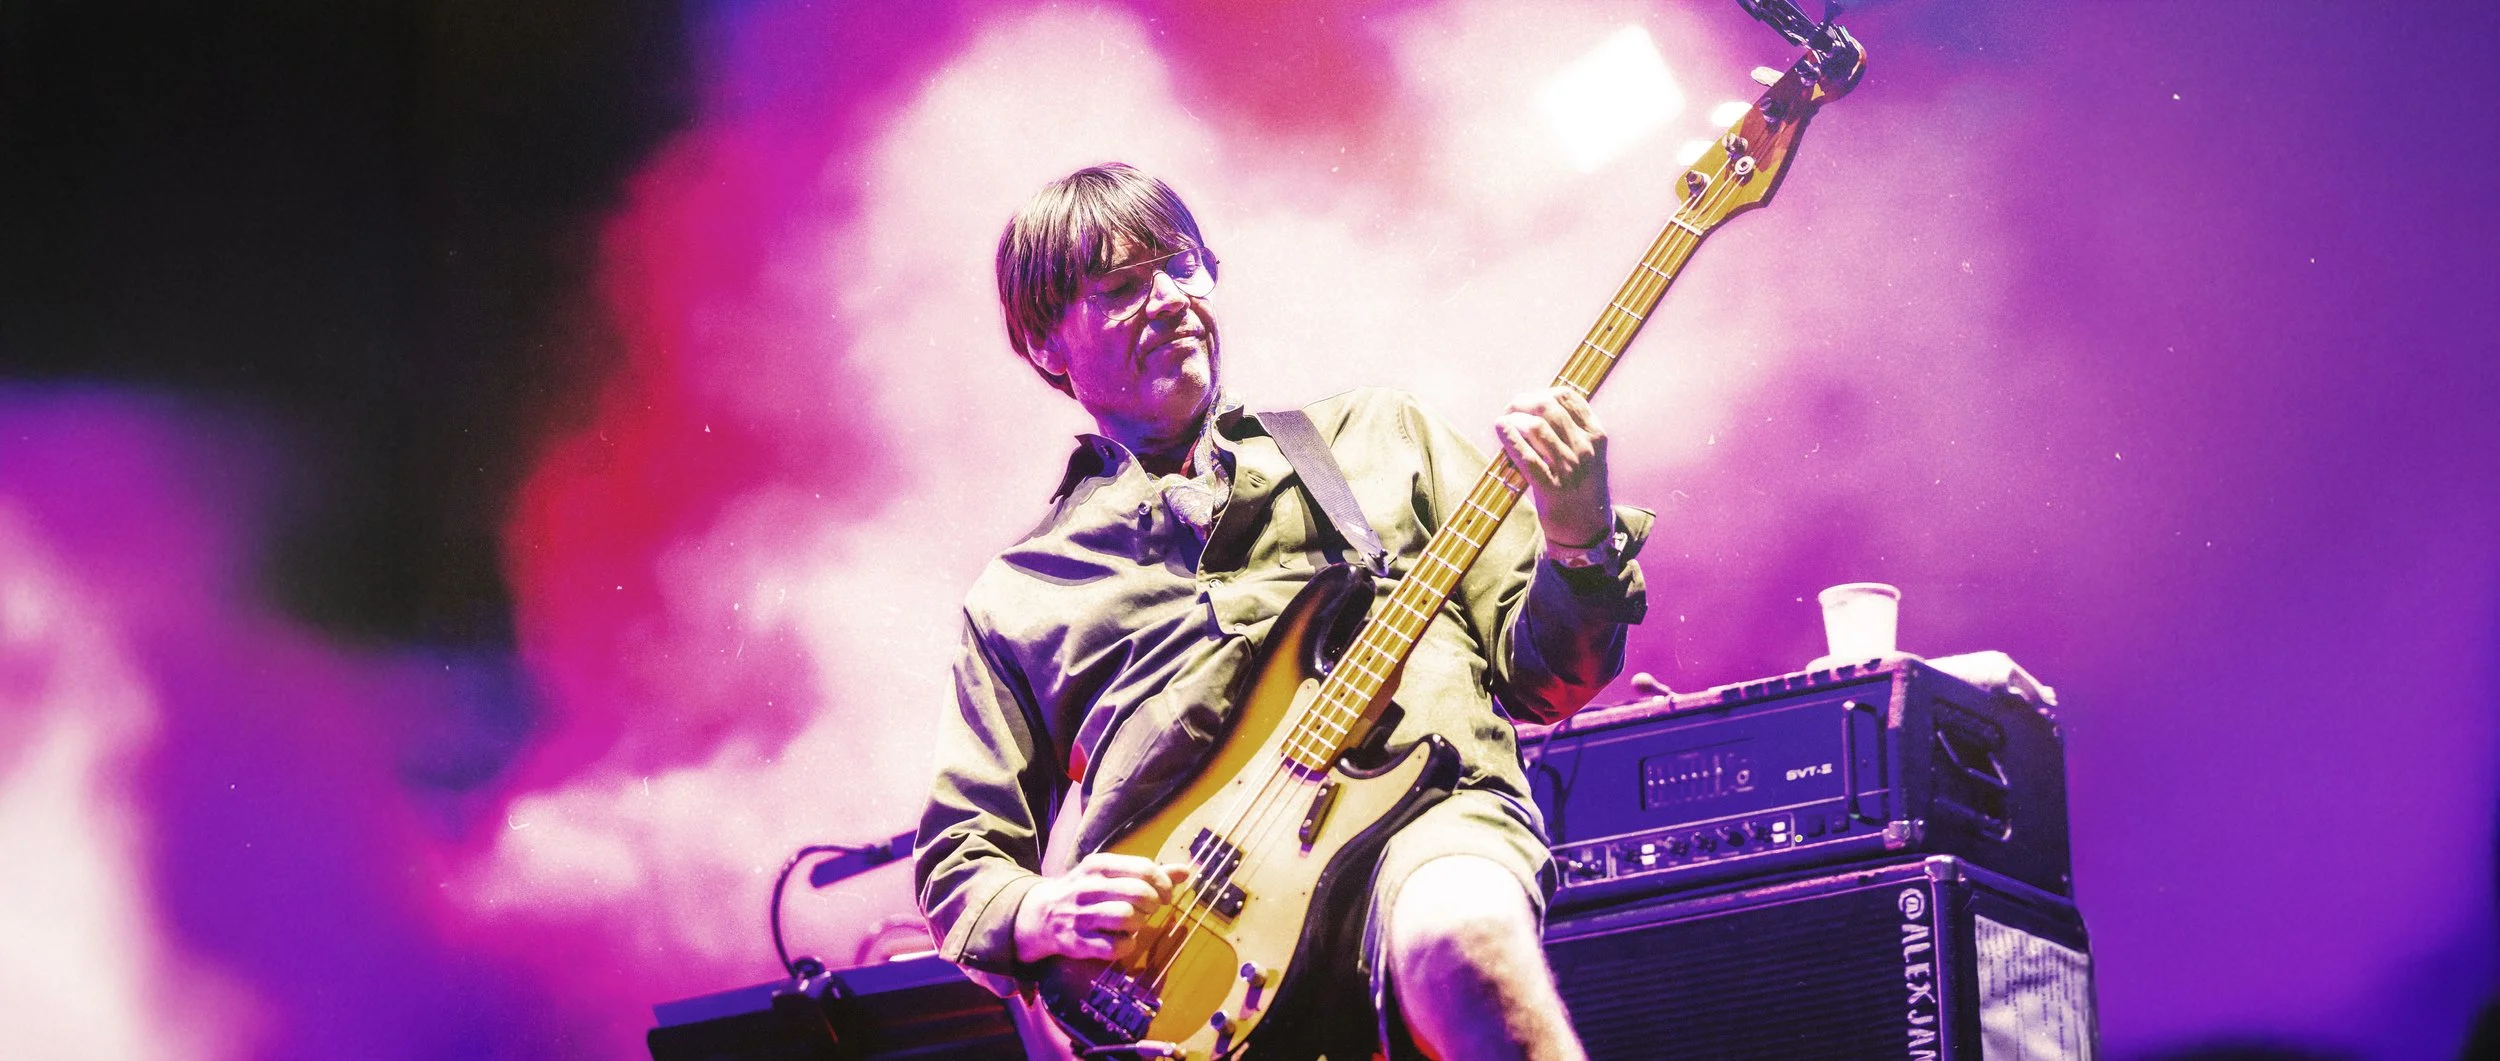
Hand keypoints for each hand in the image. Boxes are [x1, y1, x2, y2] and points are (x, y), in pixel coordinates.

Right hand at [1013, 853, 1194, 962]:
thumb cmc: (1086, 892)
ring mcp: (1081, 916)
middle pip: (1138, 893)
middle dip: (1152, 904)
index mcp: (1098, 866)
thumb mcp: (1111, 874)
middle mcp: (1088, 888)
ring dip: (1139, 924)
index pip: (1143, 869)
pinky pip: (1115, 947)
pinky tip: (1123, 940)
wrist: (1041, 914)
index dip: (1163, 884)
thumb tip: (1185, 871)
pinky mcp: (1078, 943)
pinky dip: (1127, 945)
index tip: (1165, 894)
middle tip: (1149, 909)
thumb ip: (1148, 873)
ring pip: (1127, 918)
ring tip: (1133, 924)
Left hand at [1494, 387, 1612, 551]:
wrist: (1587, 528)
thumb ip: (1571, 428)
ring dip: (1514, 419)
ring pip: (1537, 427)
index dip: (1540, 392)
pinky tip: (1500, 428)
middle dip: (1522, 402)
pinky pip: (1526, 456)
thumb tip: (1536, 401)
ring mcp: (1570, 469)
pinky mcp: (1551, 488)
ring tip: (1505, 421)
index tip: (1526, 401)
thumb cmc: (1581, 485)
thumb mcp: (1588, 453)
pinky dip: (1509, 438)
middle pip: (1548, 407)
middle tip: (1510, 409)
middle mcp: (1585, 449)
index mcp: (1596, 435)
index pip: (1566, 396)